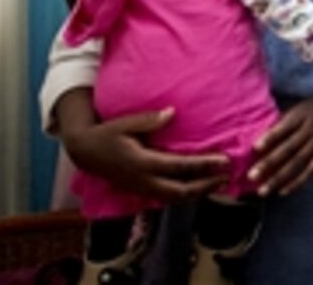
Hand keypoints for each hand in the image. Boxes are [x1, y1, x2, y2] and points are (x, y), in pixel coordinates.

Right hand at [60, 101, 228, 202]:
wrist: (85, 152)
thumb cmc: (107, 134)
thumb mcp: (125, 123)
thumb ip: (149, 120)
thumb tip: (172, 113)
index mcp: (142, 163)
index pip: (179, 167)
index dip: (203, 165)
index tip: (224, 161)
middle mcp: (143, 181)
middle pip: (180, 191)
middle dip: (205, 186)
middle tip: (227, 177)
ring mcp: (141, 189)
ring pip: (174, 199)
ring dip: (198, 193)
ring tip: (219, 184)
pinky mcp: (140, 191)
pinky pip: (166, 198)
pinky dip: (185, 195)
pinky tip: (199, 188)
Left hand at [250, 94, 312, 196]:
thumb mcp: (301, 107)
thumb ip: (285, 120)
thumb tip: (262, 136)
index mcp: (302, 116)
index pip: (284, 128)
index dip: (270, 137)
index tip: (255, 148)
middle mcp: (310, 130)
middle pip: (288, 148)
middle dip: (269, 163)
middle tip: (252, 176)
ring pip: (297, 163)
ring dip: (279, 178)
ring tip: (263, 190)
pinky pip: (311, 170)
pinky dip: (297, 182)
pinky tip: (283, 191)